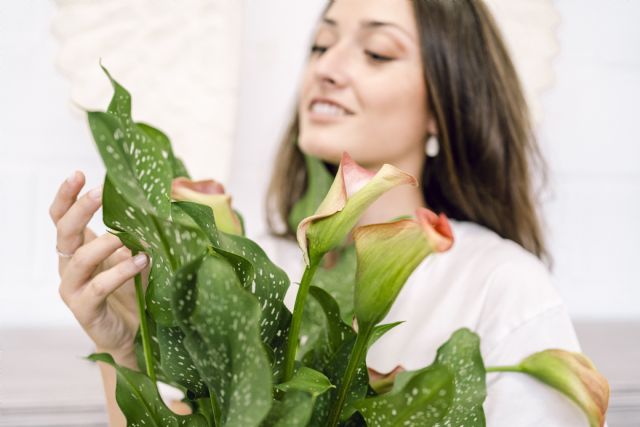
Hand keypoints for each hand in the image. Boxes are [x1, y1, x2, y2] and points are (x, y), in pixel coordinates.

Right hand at [50, 171, 149, 366]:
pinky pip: (99, 286)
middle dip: (81, 209)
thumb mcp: (138, 254)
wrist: (133, 333)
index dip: (66, 196)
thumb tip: (166, 200)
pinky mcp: (85, 308)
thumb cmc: (134, 290)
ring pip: (80, 258)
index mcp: (79, 248)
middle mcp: (70, 265)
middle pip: (64, 231)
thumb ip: (142, 233)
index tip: (78, 174)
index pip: (61, 217)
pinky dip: (121, 271)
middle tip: (100, 192)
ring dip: (106, 242)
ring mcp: (74, 288)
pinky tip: (141, 261)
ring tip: (128, 234)